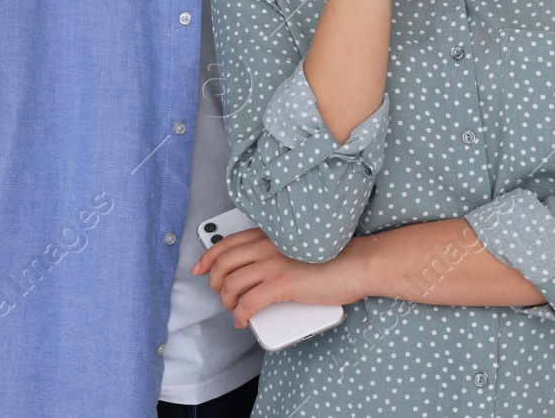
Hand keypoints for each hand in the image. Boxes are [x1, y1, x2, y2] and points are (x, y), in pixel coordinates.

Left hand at [192, 228, 367, 326]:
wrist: (355, 264)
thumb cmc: (332, 258)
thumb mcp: (295, 246)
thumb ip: (273, 252)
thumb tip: (255, 272)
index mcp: (266, 235)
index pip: (226, 244)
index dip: (208, 257)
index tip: (199, 269)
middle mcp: (264, 246)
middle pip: (223, 265)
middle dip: (214, 283)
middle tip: (219, 295)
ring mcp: (271, 265)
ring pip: (231, 285)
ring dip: (226, 302)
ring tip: (233, 310)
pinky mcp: (281, 284)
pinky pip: (248, 303)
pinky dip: (240, 315)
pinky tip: (243, 320)